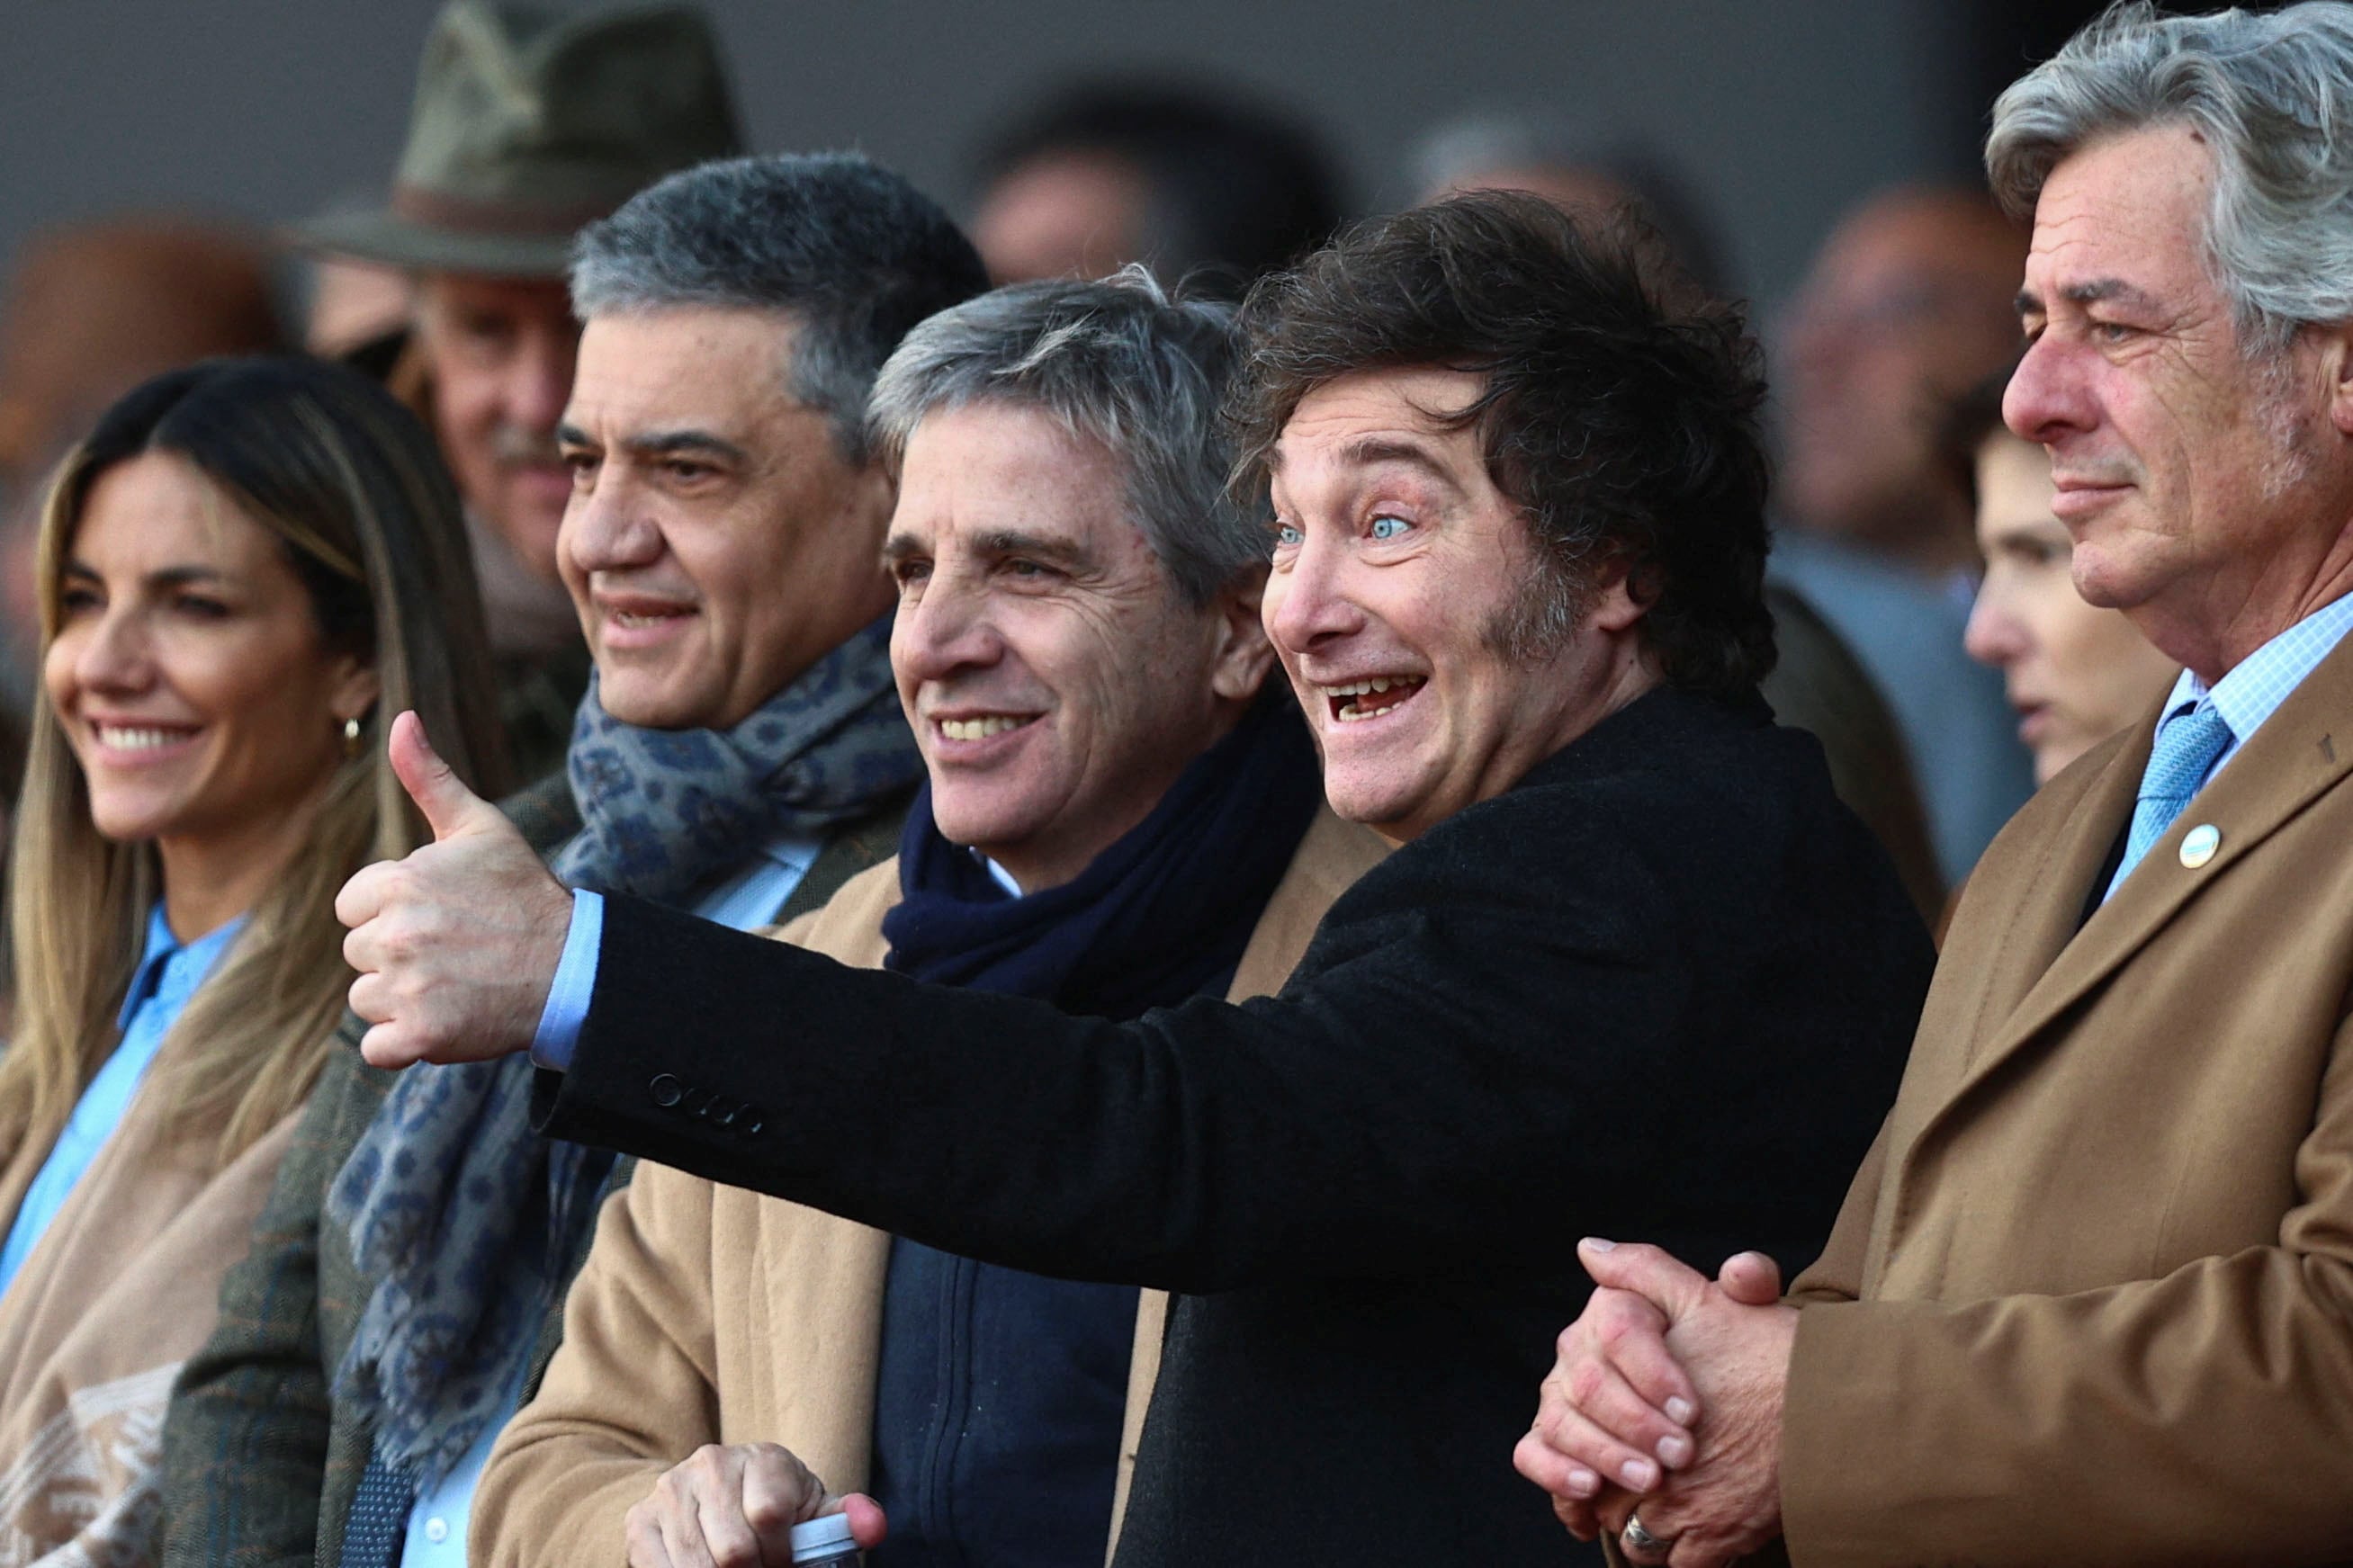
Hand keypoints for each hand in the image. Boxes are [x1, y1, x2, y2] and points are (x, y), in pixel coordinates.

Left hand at [335, 710, 572, 1068]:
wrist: (573, 968)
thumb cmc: (524, 894)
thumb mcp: (480, 828)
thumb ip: (430, 777)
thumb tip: (401, 718)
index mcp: (399, 882)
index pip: (352, 906)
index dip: (391, 910)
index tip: (441, 914)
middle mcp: (397, 934)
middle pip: (358, 952)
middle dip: (397, 954)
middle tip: (456, 950)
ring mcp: (408, 987)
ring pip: (365, 998)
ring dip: (401, 998)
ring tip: (455, 983)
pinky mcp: (420, 1035)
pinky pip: (375, 1046)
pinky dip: (403, 1042)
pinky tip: (444, 1020)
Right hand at [624, 1442, 886, 1567]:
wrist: (720, 1502)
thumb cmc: (779, 1513)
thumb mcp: (815, 1514)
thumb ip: (847, 1520)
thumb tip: (873, 1526)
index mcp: (764, 1457)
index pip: (770, 1515)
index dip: (782, 1555)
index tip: (786, 1561)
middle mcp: (712, 1462)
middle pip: (733, 1549)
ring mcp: (671, 1490)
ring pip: (697, 1564)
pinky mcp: (641, 1521)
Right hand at [1514, 1243, 1783, 1553]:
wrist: (1704, 1415)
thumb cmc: (1722, 1357)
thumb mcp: (1742, 1317)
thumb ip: (1752, 1285)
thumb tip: (1741, 1269)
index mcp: (1618, 1305)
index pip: (1619, 1326)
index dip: (1653, 1371)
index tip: (1692, 1411)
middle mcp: (1578, 1345)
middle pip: (1591, 1379)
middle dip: (1635, 1422)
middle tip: (1679, 1455)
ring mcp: (1559, 1392)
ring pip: (1561, 1419)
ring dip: (1604, 1453)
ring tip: (1649, 1481)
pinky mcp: (1546, 1436)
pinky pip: (1531, 1452)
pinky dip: (1555, 1472)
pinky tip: (1589, 1492)